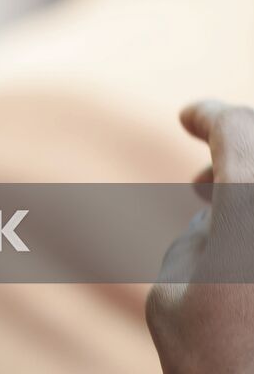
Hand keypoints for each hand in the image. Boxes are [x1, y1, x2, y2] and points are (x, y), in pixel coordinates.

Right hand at [147, 100, 253, 373]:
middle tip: (204, 182)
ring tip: (224, 215)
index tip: (189, 118)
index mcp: (253, 208)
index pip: (235, 127)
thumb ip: (193, 240)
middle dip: (239, 146)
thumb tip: (216, 219)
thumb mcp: (171, 301)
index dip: (209, 115)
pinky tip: (245, 252)